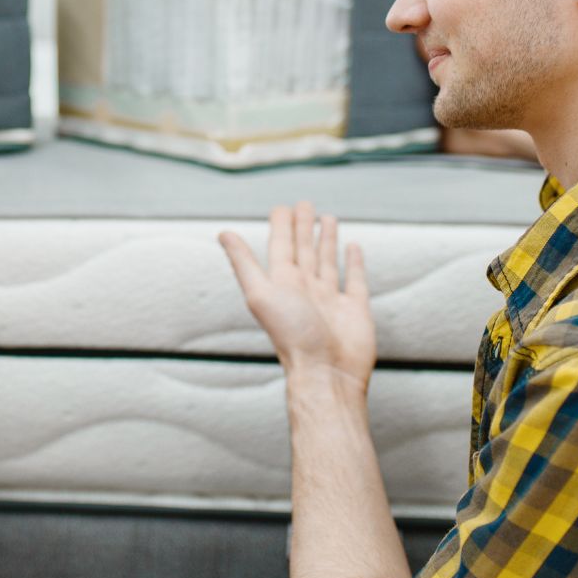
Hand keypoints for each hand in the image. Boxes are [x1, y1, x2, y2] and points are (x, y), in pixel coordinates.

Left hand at [219, 202, 374, 392]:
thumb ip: (243, 262)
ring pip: (327, 261)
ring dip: (326, 240)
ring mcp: (330, 298)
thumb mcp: (260, 293)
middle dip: (303, 227)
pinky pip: (355, 280)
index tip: (283, 207)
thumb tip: (222, 233)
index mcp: (283, 283)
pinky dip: (355, 263)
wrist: (326, 373)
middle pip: (304, 249)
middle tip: (305, 204)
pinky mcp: (355, 309)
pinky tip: (353, 248)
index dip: (281, 226)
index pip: (281, 246)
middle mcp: (305, 288)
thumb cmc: (291, 336)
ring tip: (328, 218)